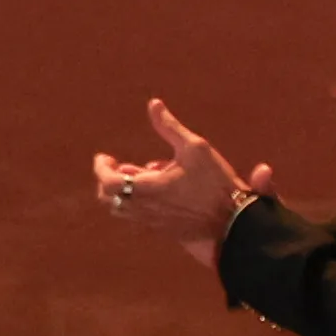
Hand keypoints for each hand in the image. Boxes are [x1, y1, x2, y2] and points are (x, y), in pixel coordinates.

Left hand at [93, 100, 273, 266]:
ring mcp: (153, 223)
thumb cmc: (215, 184)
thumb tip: (154, 104)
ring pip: (123, 210)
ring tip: (140, 173)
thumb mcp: (195, 148)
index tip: (105, 157)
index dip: (101, 168)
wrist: (234, 222)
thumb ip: (169, 127)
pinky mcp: (163, 231)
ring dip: (124, 191)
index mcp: (147, 189)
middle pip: (108, 199)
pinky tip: (158, 187)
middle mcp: (145, 209)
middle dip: (108, 180)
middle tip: (117, 165)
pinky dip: (138, 201)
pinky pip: (139, 216)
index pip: (107, 182)